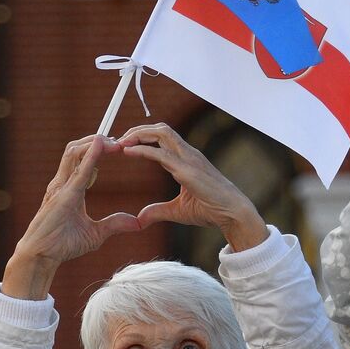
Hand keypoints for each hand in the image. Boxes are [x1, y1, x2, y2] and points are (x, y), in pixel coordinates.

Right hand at [2, 136, 141, 298]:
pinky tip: (101, 146)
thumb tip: (137, 223)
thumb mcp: (95, 234)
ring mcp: (60, 187)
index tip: (120, 146)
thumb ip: (114, 224)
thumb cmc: (62, 245)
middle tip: (121, 141)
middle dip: (98, 139)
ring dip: (94, 142)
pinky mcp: (63, 195)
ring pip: (74, 152)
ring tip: (114, 142)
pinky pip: (77, 170)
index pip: (84, 159)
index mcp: (71, 188)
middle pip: (78, 149)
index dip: (100, 149)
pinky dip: (90, 155)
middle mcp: (63, 183)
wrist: (42, 257)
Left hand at [118, 123, 268, 251]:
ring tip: (121, 141)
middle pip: (159, 129)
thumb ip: (158, 211)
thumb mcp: (177, 211)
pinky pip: (161, 154)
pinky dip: (143, 150)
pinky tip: (128, 151)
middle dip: (137, 131)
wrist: (232, 214)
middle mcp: (187, 153)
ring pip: (161, 133)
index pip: (161, 139)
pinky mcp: (187, 169)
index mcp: (185, 160)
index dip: (141, 138)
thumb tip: (140, 219)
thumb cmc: (210, 210)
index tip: (123, 146)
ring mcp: (188, 158)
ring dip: (138, 134)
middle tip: (118, 140)